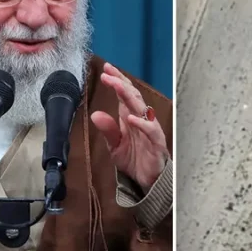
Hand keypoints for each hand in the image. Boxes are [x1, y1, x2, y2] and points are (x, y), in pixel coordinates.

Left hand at [89, 62, 168, 190]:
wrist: (147, 181)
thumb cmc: (134, 159)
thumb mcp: (114, 144)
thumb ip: (107, 129)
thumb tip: (94, 114)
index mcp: (130, 117)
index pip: (124, 94)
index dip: (117, 80)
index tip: (106, 69)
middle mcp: (141, 120)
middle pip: (133, 96)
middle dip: (121, 83)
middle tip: (108, 73)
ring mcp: (150, 130)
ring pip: (142, 109)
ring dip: (130, 97)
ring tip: (117, 86)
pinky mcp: (156, 144)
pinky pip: (151, 131)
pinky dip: (141, 124)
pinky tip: (130, 118)